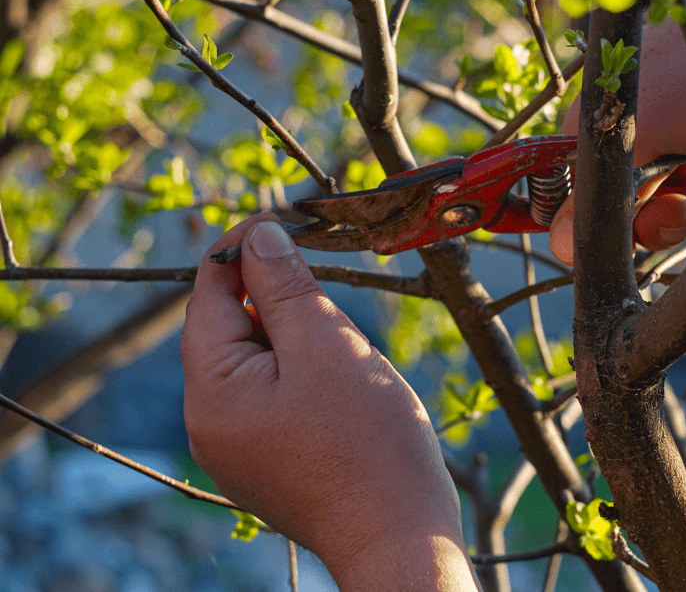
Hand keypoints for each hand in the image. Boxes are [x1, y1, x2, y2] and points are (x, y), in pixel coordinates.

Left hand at [181, 214, 477, 590]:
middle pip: (233, 327)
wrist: (400, 538)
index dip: (244, 249)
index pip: (210, 293)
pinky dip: (304, 373)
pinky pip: (274, 395)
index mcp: (212, 390)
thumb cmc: (369, 443)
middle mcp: (210, 421)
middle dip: (280, 299)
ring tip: (347, 354)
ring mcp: (237, 447)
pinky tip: (344, 388)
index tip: (286, 222)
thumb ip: (285, 285)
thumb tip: (258, 235)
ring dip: (298, 337)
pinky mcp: (266, 461)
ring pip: (258, 360)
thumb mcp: (327, 346)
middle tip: (334, 295)